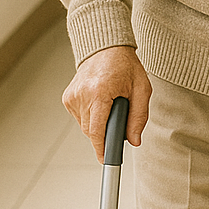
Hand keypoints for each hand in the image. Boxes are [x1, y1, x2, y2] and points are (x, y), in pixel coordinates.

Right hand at [63, 45, 152, 164]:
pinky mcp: (67, 97)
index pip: (97, 130)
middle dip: (106, 134)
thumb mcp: (142, 89)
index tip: (105, 161)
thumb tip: (134, 141)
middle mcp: (82, 94)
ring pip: (85, 126)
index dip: (102, 148)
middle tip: (120, 122)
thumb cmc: (125, 66)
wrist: (106, 47)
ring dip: (99, 124)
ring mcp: (72, 96)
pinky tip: (100, 103)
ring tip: (110, 106)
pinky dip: (91, 117)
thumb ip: (139, 117)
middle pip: (91, 131)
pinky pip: (80, 118)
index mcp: (99, 92)